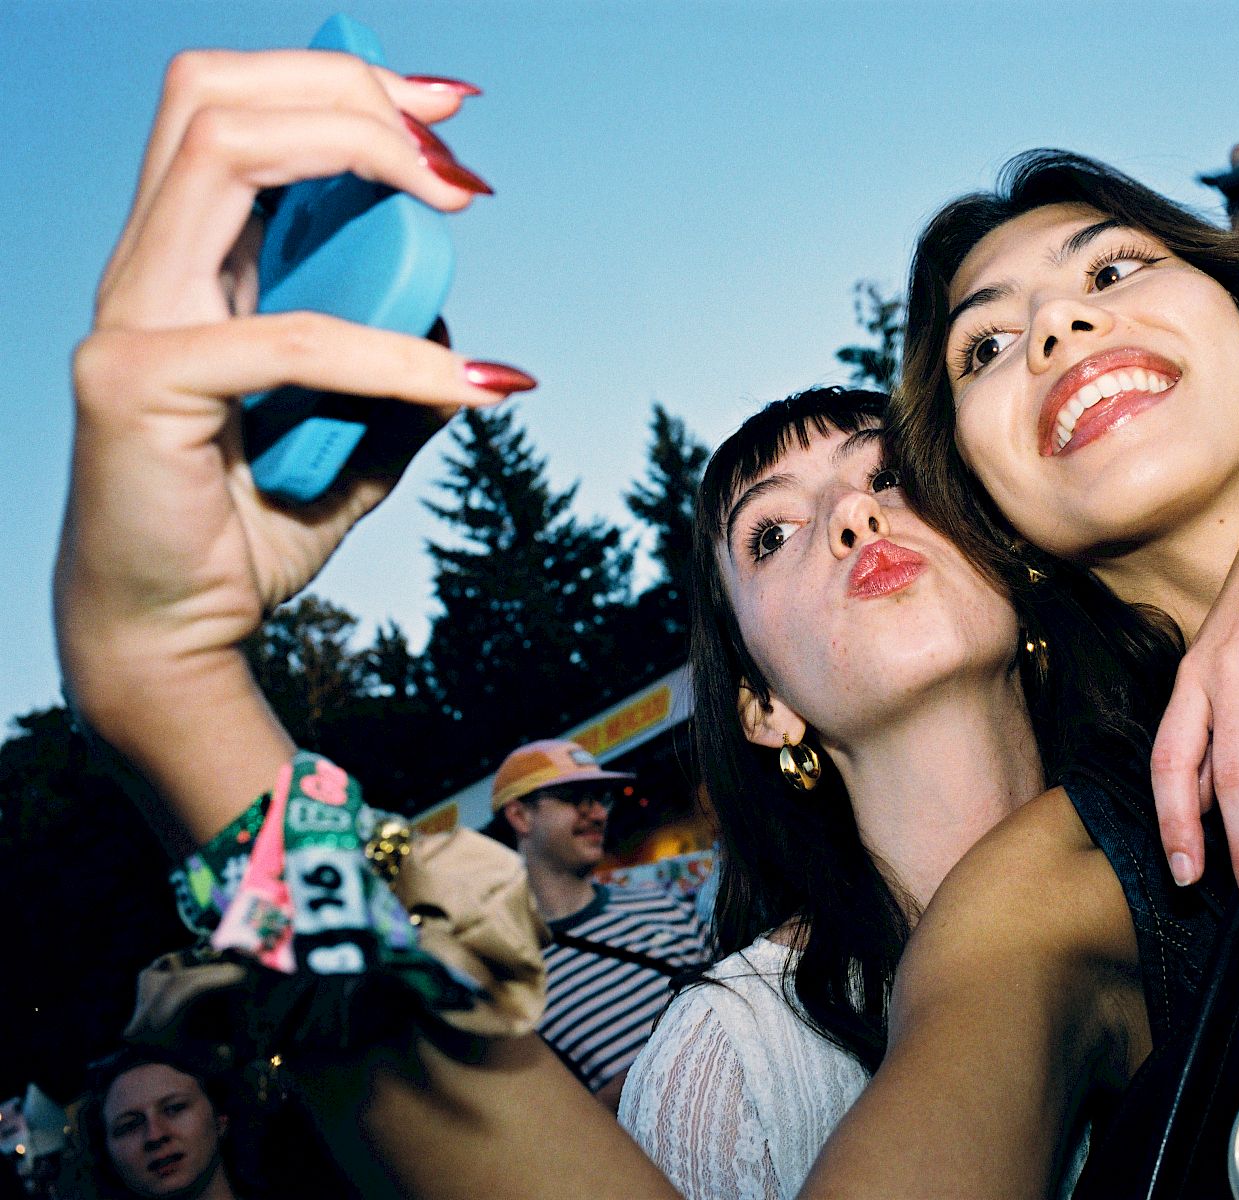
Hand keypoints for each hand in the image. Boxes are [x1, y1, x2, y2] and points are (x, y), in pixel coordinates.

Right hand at [56, 50, 529, 831]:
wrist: (176, 631)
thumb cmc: (246, 529)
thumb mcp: (356, 441)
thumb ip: (396, 378)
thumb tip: (457, 331)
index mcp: (190, 267)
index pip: (238, 112)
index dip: (340, 83)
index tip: (445, 111)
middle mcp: (148, 271)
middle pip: (216, 97)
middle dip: (349, 88)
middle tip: (453, 139)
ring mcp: (131, 318)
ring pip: (227, 157)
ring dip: (360, 154)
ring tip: (457, 200)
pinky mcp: (138, 383)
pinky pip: (291, 339)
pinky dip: (396, 355)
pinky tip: (470, 388)